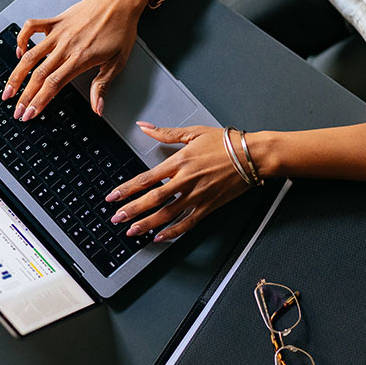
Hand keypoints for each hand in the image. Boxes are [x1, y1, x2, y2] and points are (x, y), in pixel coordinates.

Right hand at [2, 0, 147, 120]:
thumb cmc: (121, 28)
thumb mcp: (118, 62)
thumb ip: (103, 86)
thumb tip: (98, 108)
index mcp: (81, 58)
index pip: (53, 85)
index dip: (39, 102)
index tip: (30, 113)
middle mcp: (66, 46)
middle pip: (38, 75)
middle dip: (25, 96)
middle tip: (17, 110)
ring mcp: (59, 32)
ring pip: (30, 55)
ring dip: (16, 75)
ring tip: (8, 90)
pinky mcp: (56, 20)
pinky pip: (31, 27)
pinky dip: (21, 38)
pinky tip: (19, 51)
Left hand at [106, 123, 252, 241]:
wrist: (252, 155)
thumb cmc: (226, 143)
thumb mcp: (193, 132)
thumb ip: (166, 133)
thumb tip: (145, 127)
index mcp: (179, 162)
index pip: (146, 178)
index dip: (127, 189)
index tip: (113, 197)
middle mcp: (185, 181)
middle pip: (152, 199)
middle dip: (131, 210)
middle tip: (116, 218)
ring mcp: (197, 196)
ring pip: (167, 214)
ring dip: (147, 224)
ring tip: (132, 231)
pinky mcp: (209, 206)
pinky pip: (187, 223)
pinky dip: (173, 232)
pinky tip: (160, 237)